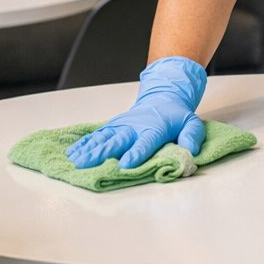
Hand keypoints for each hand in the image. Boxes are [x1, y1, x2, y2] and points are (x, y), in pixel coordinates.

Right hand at [64, 56, 207, 168]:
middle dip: (102, 153)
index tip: (126, 164)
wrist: (162, 98)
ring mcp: (120, 126)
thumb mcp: (191, 123)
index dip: (136, 153)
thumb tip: (190, 151)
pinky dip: (83, 143)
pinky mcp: (112, 126)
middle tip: (86, 164)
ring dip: (88, 150)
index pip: (145, 143)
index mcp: (154, 129)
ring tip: (75, 161)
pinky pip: (96, 135)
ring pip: (103, 138)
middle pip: (117, 141)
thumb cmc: (176, 117)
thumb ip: (192, 136)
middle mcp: (134, 127)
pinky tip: (71, 153)